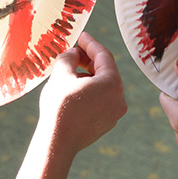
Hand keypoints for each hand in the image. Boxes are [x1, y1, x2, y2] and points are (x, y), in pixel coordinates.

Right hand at [13, 31, 125, 178]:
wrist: (57, 142)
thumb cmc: (59, 107)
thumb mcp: (61, 74)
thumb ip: (69, 57)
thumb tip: (74, 53)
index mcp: (112, 83)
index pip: (103, 55)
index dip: (91, 43)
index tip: (82, 36)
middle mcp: (119, 98)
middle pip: (106, 71)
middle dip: (90, 60)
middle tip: (74, 53)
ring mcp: (115, 113)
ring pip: (104, 86)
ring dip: (89, 76)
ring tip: (71, 72)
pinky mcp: (107, 123)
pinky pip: (102, 100)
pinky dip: (91, 91)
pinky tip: (75, 90)